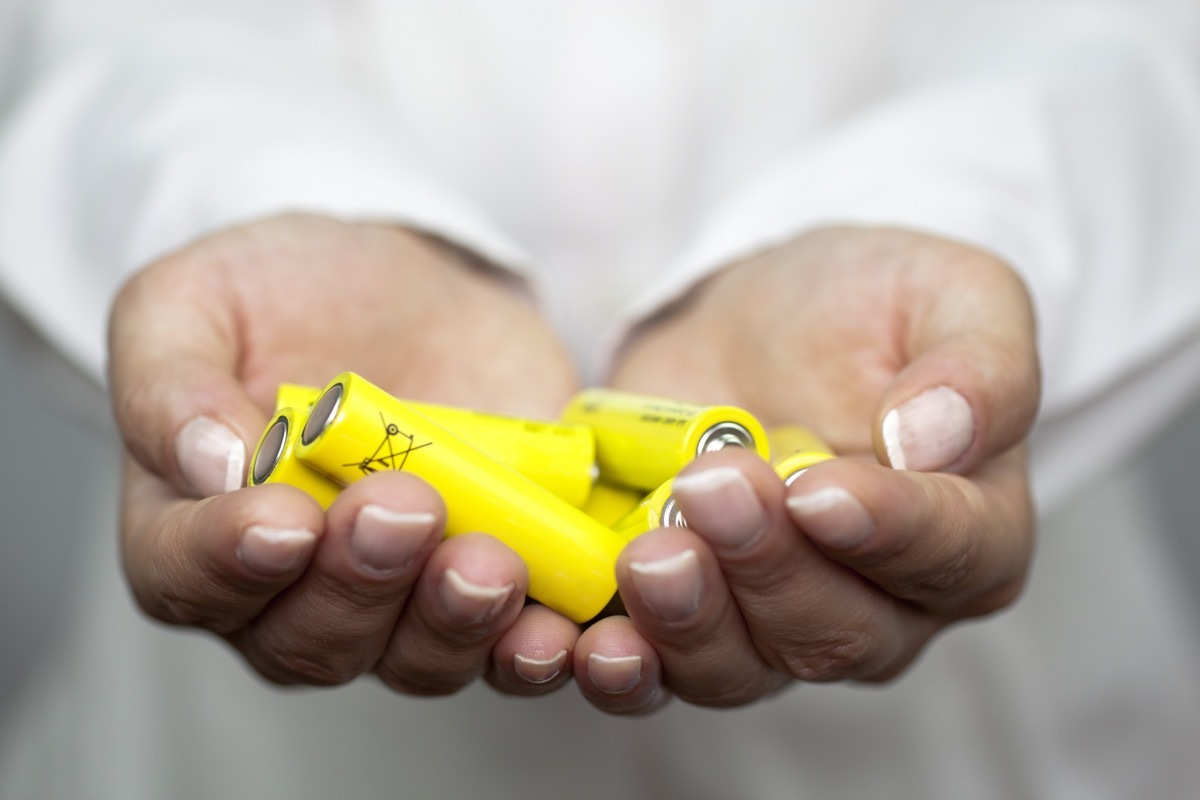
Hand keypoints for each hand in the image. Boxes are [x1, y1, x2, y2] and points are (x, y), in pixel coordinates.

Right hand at [109, 213, 582, 695]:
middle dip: (361, 583)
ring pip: (415, 660)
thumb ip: (170, 380)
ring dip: (453, 621)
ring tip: (491, 561)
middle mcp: (296, 593)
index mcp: (197, 533)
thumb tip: (210, 467)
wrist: (414, 288)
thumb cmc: (286, 295)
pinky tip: (558, 624)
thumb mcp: (195, 299)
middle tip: (405, 507)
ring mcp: (402, 601)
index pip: (188, 582)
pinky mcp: (496, 587)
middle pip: (310, 641)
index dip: (231, 563)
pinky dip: (536, 647)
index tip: (287, 517)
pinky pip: (512, 648)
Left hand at [574, 226, 1038, 712]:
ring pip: (743, 666)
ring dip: (690, 620)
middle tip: (714, 488)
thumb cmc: (863, 309)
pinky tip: (595, 640)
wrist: (751, 322)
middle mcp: (880, 604)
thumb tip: (938, 441)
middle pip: (836, 629)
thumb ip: (977, 365)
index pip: (949, 557)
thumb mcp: (950, 295)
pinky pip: (658, 670)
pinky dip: (625, 665)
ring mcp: (775, 625)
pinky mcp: (686, 618)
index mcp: (968, 533)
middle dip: (768, 566)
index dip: (886, 532)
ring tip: (648, 554)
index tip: (817, 491)